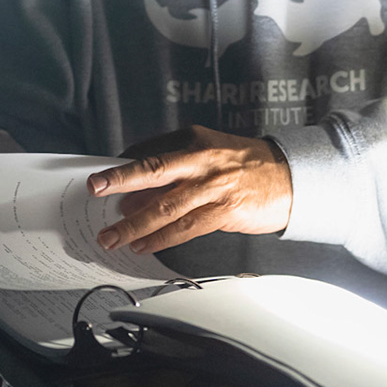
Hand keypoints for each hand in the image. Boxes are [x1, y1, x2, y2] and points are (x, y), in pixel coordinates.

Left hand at [88, 126, 292, 253]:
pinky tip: (144, 245)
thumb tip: (135, 190)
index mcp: (195, 141)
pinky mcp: (224, 211)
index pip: (151, 153)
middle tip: (96, 190)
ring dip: (135, 223)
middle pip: (154, 171)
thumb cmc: (246, 165)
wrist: (290, 177)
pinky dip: (162, 238)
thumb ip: (175, 167)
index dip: (124, 167)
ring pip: (166, 206)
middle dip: (122, 181)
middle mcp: (202, 160)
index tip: (101, 178)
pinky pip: (186, 227)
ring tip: (113, 236)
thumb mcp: (210, 152)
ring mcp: (213, 186)